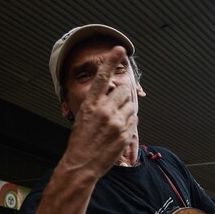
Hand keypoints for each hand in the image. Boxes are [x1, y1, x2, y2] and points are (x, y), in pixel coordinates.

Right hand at [64, 46, 139, 177]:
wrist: (81, 164)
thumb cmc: (80, 141)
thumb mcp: (83, 117)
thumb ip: (97, 103)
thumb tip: (112, 94)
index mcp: (91, 104)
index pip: (102, 77)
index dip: (111, 61)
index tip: (119, 49)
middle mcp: (104, 111)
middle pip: (124, 90)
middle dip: (123, 95)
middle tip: (116, 105)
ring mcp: (116, 123)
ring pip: (131, 105)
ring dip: (126, 109)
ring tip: (115, 121)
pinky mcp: (125, 134)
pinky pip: (134, 120)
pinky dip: (129, 122)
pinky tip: (118, 130)